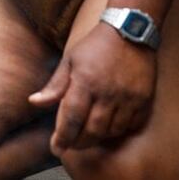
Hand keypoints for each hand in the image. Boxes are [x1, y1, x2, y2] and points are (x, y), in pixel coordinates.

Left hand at [29, 23, 155, 153]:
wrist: (130, 31)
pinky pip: (131, 125)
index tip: (56, 148)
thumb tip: (34, 102)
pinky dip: (118, 131)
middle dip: (79, 142)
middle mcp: (107, 92)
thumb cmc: (95, 45)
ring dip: (98, 138)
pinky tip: (109, 127)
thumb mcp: (70, 60)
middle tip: (71, 144)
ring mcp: (128, 97)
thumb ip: (55, 85)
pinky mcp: (144, 99)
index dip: (62, 137)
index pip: (71, 117)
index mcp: (85, 81)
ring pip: (112, 131)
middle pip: (92, 130)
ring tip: (87, 135)